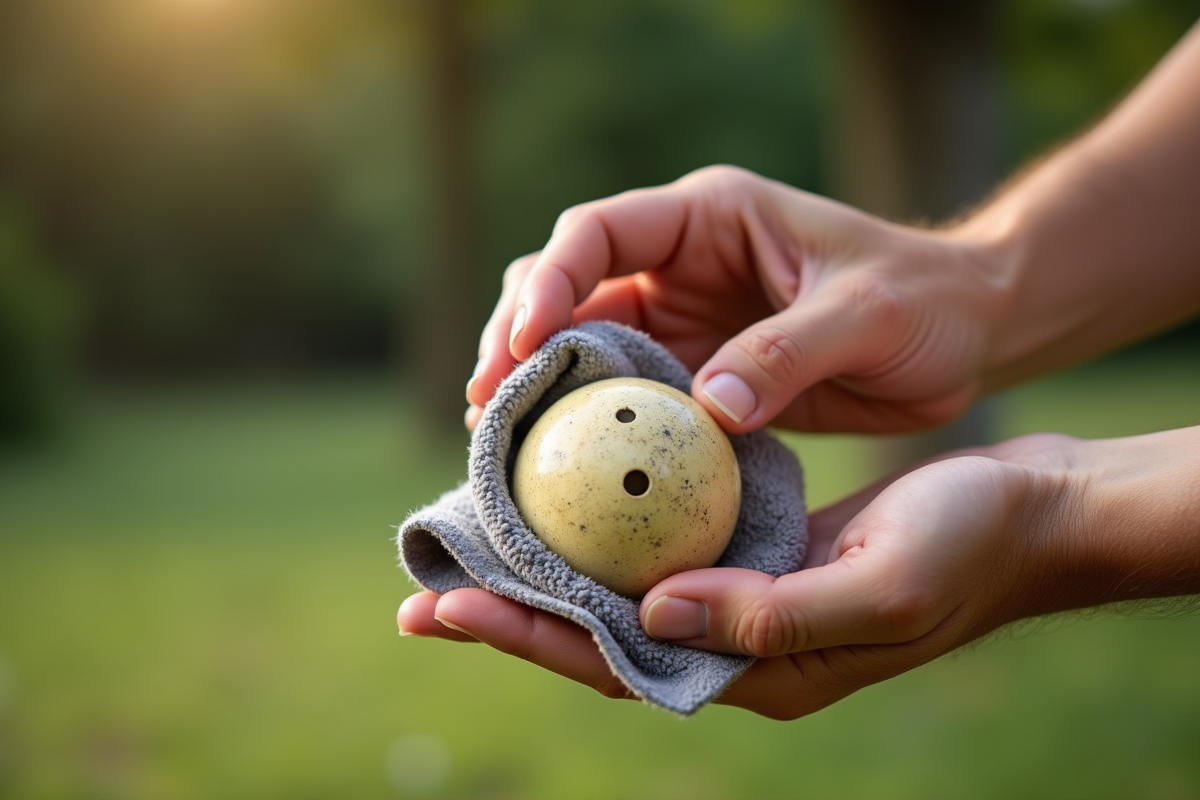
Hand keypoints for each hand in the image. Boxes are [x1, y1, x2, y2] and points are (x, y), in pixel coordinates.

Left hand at [398, 428, 1199, 718]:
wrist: (1031, 514)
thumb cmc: (971, 548)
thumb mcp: (884, 586)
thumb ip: (774, 615)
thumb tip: (656, 611)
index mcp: (760, 671)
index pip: (619, 665)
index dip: (529, 637)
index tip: (446, 604)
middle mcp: (738, 643)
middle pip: (601, 637)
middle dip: (511, 614)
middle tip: (423, 590)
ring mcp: (744, 599)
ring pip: (622, 593)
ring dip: (549, 573)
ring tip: (473, 544)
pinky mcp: (757, 552)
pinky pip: (661, 548)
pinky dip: (606, 529)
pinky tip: (568, 500)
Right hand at [465, 166, 1004, 433]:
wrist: (963, 333)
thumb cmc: (926, 304)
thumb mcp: (867, 315)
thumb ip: (787, 354)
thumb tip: (706, 409)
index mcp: (710, 218)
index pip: (600, 230)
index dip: (550, 281)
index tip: (523, 343)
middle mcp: (679, 263)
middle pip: (565, 284)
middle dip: (515, 337)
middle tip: (484, 403)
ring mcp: (679, 317)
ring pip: (578, 342)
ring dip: (536, 386)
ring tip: (495, 437)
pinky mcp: (691, 370)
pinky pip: (620, 396)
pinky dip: (585, 425)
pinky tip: (557, 466)